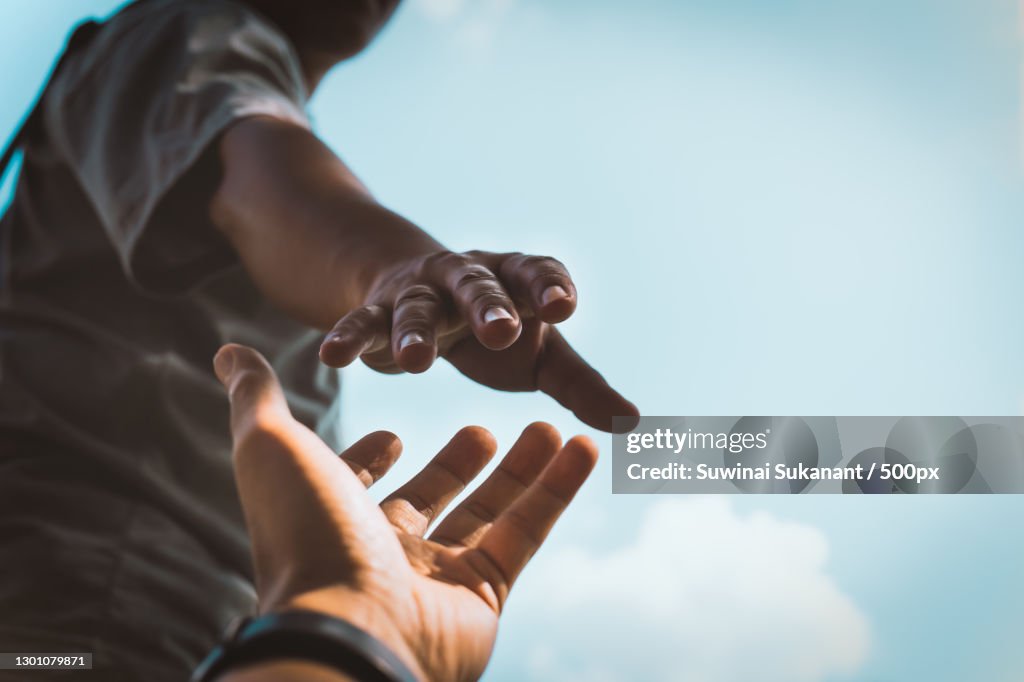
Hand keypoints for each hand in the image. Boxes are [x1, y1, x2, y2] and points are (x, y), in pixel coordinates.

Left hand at [213, 343, 597, 680]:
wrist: (350, 626)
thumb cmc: (306, 533)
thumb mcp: (272, 447)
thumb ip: (256, 397)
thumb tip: (228, 351)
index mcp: (332, 518)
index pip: (356, 485)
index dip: (371, 460)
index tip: (393, 435)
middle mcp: (382, 551)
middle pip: (431, 497)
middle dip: (458, 464)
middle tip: (484, 430)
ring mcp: (435, 577)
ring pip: (488, 513)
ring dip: (522, 469)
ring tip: (550, 426)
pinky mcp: (483, 594)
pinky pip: (526, 533)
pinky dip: (556, 490)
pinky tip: (581, 446)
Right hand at [318, 250, 637, 431]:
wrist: (421, 294)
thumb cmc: (497, 330)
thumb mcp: (541, 356)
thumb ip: (582, 386)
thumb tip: (634, 423)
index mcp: (516, 282)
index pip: (536, 274)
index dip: (549, 287)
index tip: (564, 306)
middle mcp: (468, 279)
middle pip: (479, 286)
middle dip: (489, 306)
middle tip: (502, 330)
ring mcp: (420, 293)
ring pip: (417, 307)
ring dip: (415, 330)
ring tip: (415, 363)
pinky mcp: (377, 311)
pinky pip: (362, 323)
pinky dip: (348, 337)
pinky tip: (331, 355)